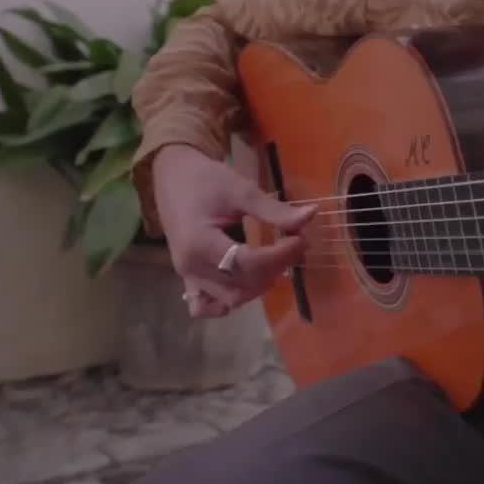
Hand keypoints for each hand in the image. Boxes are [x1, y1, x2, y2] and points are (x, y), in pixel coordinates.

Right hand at [153, 144, 316, 317]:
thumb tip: (310, 216)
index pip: (248, 263)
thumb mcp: (241, 190)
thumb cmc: (204, 179)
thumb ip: (274, 209)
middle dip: (275, 269)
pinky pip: (205, 306)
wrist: (173, 177)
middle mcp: (191, 267)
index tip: (301, 239)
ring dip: (258, 285)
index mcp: (200, 243)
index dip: (280, 256)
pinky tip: (248, 281)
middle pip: (242, 285)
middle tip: (295, 246)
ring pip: (230, 299)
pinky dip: (229, 301)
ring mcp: (188, 276)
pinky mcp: (188, 278)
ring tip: (276, 260)